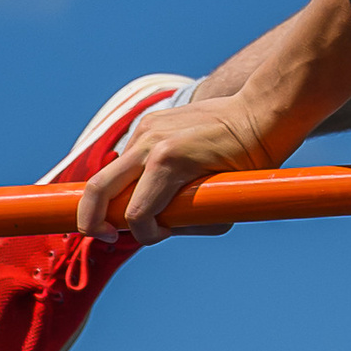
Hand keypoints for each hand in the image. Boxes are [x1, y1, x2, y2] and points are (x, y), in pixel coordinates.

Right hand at [74, 91, 276, 243]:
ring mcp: (146, 129)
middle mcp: (151, 143)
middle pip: (98, 190)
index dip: (143, 234)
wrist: (259, 115)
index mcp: (168, 163)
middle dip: (90, 220)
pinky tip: (161, 177)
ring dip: (115, 196)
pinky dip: (133, 175)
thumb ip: (186, 222)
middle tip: (103, 235)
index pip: (136, 215)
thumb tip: (158, 228)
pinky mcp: (148, 122)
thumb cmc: (250, 165)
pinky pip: (129, 157)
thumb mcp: (224, 206)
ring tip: (146, 205)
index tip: (160, 234)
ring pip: (110, 174)